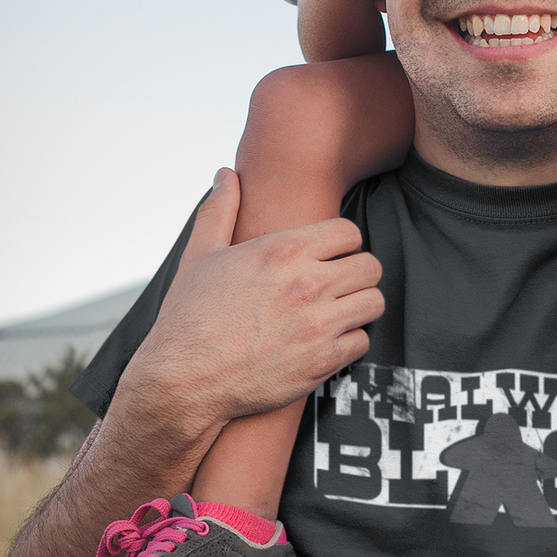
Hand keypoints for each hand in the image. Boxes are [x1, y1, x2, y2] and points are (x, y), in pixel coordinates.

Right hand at [119, 169, 384, 431]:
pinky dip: (350, 342)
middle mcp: (308, 283)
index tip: (331, 255)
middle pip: (371, 266)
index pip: (350, 232)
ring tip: (339, 311)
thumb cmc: (189, 317)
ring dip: (359, 306)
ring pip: (374, 302)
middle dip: (357, 273)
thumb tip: (226, 174)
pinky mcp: (323, 362)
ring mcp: (319, 324)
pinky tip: (328, 340)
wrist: (182, 381)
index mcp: (283, 250)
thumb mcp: (200, 255)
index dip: (342, 243)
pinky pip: (363, 342)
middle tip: (340, 284)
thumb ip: (220, 210)